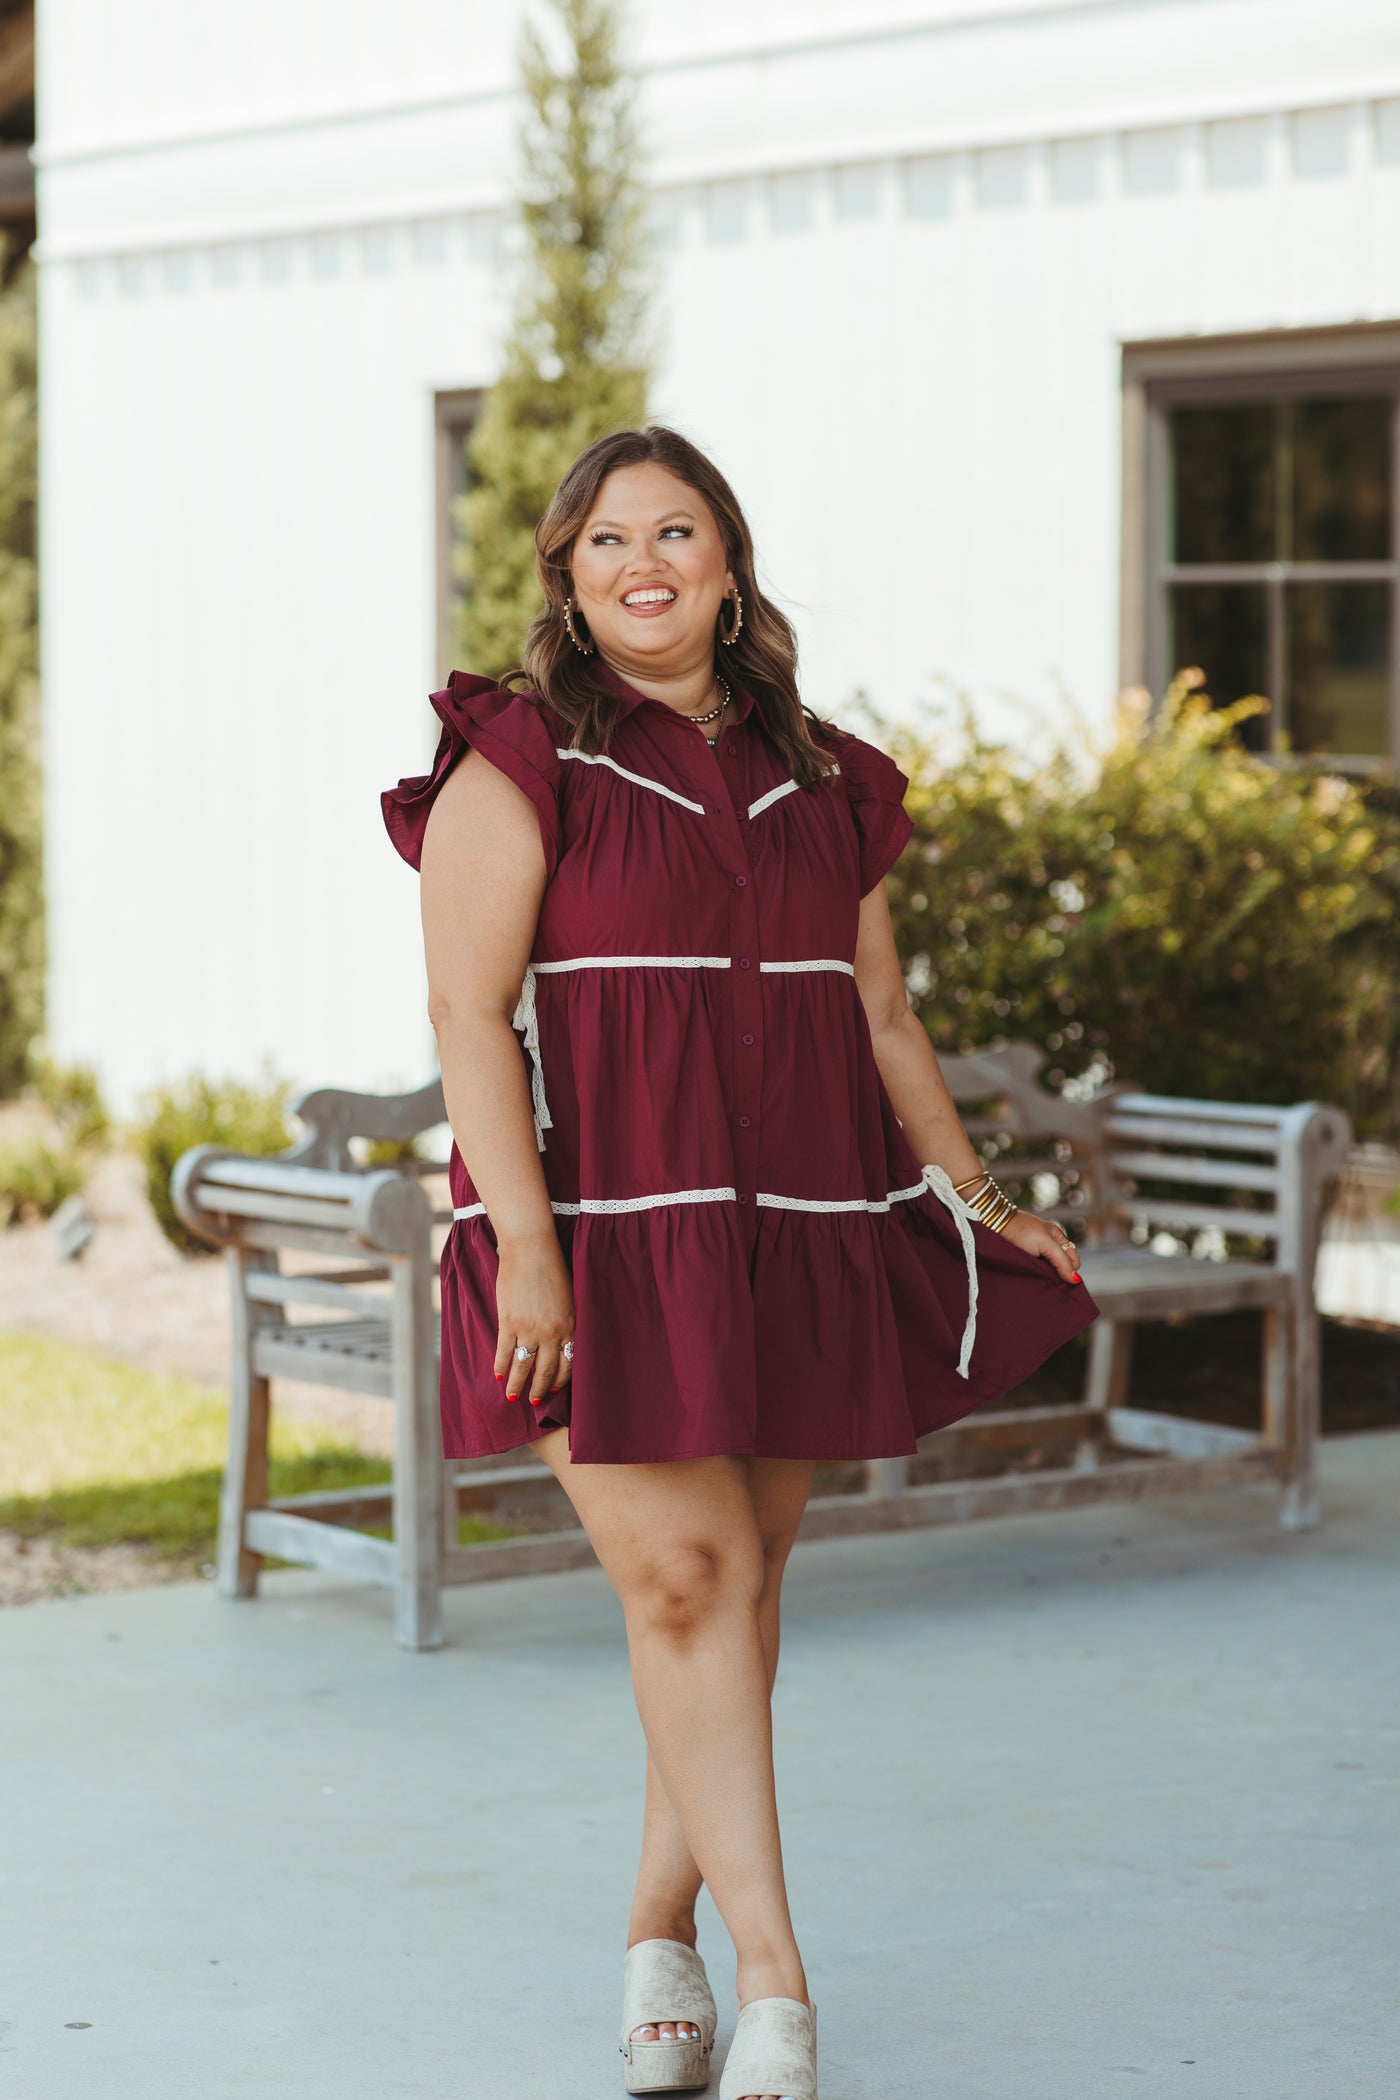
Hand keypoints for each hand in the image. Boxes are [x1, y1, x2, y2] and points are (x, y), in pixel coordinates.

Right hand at [494, 1231, 575, 1403]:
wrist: (531, 1248)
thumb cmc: (553, 1267)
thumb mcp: (569, 1297)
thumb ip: (566, 1321)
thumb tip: (561, 1340)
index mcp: (570, 1326)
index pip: (567, 1364)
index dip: (560, 1381)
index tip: (554, 1391)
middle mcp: (551, 1333)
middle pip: (546, 1371)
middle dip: (540, 1391)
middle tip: (535, 1402)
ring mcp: (529, 1329)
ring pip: (523, 1366)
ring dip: (516, 1385)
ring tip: (511, 1397)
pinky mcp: (508, 1321)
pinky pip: (504, 1351)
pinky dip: (500, 1365)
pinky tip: (497, 1374)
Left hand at [1002, 1210, 1081, 1284]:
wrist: (993, 1225)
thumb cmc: (1020, 1230)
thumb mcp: (1045, 1243)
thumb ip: (1061, 1260)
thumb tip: (1075, 1279)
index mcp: (1058, 1238)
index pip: (1073, 1261)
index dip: (1069, 1272)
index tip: (1059, 1280)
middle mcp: (1050, 1245)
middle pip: (1063, 1267)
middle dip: (1059, 1275)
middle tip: (1047, 1280)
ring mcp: (1038, 1253)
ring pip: (1051, 1271)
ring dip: (1047, 1277)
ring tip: (1038, 1279)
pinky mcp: (1026, 1259)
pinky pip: (1039, 1271)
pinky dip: (1037, 1275)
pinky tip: (1031, 1277)